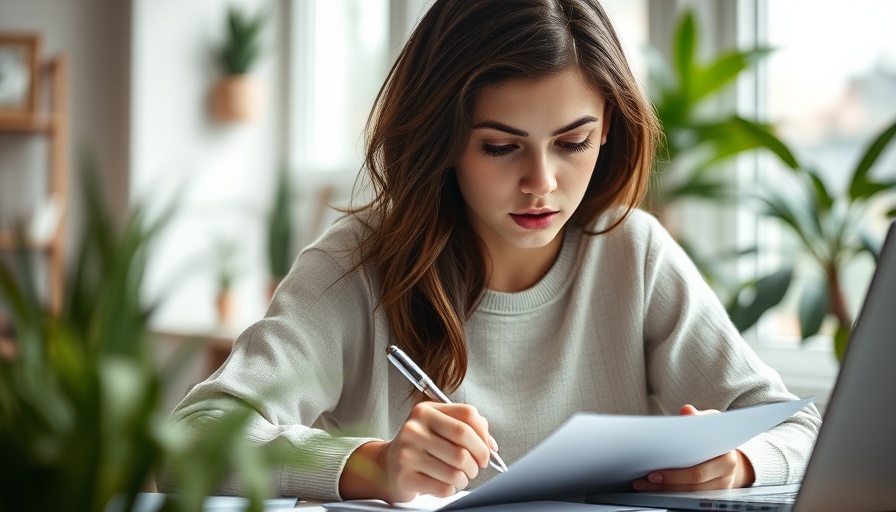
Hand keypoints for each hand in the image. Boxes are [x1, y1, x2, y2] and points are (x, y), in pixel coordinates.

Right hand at [340, 402, 494, 502]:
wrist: (388, 465)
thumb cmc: (421, 445)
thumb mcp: (439, 426)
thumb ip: (467, 427)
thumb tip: (490, 444)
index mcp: (425, 410)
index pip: (467, 416)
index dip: (484, 435)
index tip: (488, 450)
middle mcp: (414, 428)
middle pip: (463, 446)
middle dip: (478, 461)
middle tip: (477, 466)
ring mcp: (407, 452)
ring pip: (455, 470)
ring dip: (465, 477)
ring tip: (460, 476)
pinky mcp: (405, 476)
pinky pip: (444, 487)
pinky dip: (452, 489)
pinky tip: (446, 483)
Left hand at [632, 404, 755, 491]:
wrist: (729, 455)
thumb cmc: (715, 437)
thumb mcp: (711, 423)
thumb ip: (698, 418)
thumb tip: (687, 411)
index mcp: (726, 458)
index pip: (699, 470)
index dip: (676, 473)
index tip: (655, 469)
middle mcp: (725, 476)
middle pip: (694, 484)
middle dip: (668, 481)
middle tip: (647, 477)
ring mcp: (719, 488)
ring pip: (690, 493)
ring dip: (664, 490)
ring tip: (643, 484)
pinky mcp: (710, 494)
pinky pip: (689, 497)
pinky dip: (670, 493)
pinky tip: (654, 488)